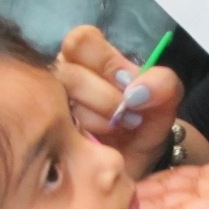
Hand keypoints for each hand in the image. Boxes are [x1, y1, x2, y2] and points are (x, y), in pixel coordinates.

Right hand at [55, 24, 182, 172]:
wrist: (136, 168)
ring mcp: (48, 105)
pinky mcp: (44, 135)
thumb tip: (137, 90)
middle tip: (128, 118)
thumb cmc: (142, 128)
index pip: (81, 40)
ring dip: (95, 122)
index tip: (130, 89)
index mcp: (89, 59)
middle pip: (69, 73)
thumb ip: (163, 85)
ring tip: (114, 134)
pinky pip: (56, 132)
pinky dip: (82, 140)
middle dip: (105, 99)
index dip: (105, 64)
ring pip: (62, 102)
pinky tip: (97, 147)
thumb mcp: (163, 105)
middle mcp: (62, 77)